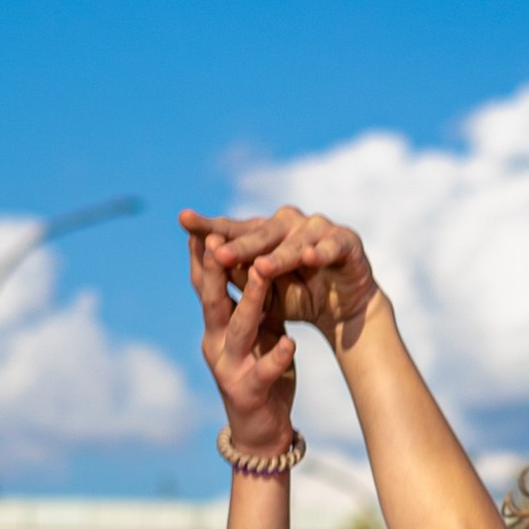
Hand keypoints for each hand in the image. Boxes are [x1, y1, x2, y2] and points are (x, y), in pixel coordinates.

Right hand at [182, 212, 299, 453]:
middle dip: (215, 268)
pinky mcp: (249, 393)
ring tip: (260, 273)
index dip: (203, 255)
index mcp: (216, 327)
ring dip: (249, 300)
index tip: (204, 222)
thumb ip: (252, 302)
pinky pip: (264, 372)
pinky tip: (290, 343)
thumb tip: (254, 258)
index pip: (205, 285)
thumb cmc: (259, 374)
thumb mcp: (254, 332)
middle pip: (212, 300)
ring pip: (239, 330)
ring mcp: (229, 369)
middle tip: (218, 237)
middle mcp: (215, 344)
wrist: (261, 432)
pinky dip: (276, 357)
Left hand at [186, 205, 381, 356]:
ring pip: (295, 240)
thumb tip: (205, 263)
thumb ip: (240, 276)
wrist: (342, 310)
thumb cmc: (298, 297)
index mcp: (265, 232)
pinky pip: (332, 245)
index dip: (210, 225)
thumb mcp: (263, 292)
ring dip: (279, 255)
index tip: (182, 218)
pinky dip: (321, 251)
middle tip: (217, 251)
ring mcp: (320, 229)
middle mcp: (290, 224)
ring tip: (262, 267)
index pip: (233, 228)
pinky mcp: (347, 242)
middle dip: (240, 245)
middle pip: (261, 234)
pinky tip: (309, 257)